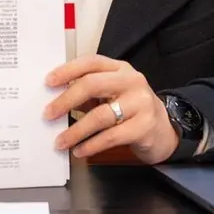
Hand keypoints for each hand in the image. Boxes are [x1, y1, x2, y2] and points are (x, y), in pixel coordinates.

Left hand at [43, 55, 178, 163]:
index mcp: (120, 69)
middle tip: (48, 114)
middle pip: (92, 84)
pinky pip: (111, 136)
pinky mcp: (145, 126)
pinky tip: (80, 150)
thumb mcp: (112, 95)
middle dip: (66, 100)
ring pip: (100, 115)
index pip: (91, 62)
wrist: (165, 130)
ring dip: (76, 131)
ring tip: (60, 141)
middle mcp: (132, 82)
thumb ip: (88, 93)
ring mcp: (140, 103)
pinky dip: (91, 145)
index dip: (68, 70)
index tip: (48, 82)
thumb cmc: (131, 110)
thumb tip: (55, 99)